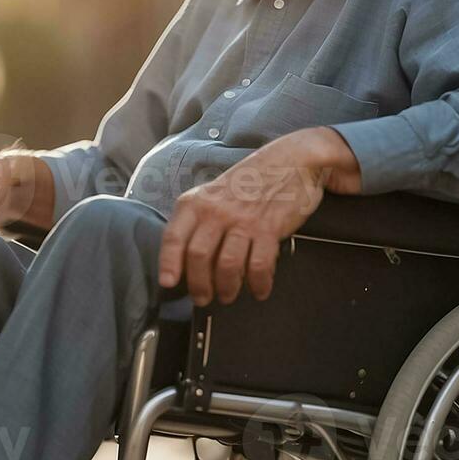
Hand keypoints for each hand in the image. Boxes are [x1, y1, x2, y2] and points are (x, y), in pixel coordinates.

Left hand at [159, 127, 361, 304]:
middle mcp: (216, 210)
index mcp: (196, 202)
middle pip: (198, 256)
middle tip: (203, 298)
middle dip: (198, 284)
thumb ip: (199, 221)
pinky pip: (258, 265)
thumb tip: (187, 261)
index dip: (168, 263)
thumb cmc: (249, 183)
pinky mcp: (268, 228)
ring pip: (226, 265)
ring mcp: (242, 219)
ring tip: (228, 296)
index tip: (168, 283)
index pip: (173, 236)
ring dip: (226, 288)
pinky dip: (258, 284)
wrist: (290, 161)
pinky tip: (259, 290)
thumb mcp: (213, 195)